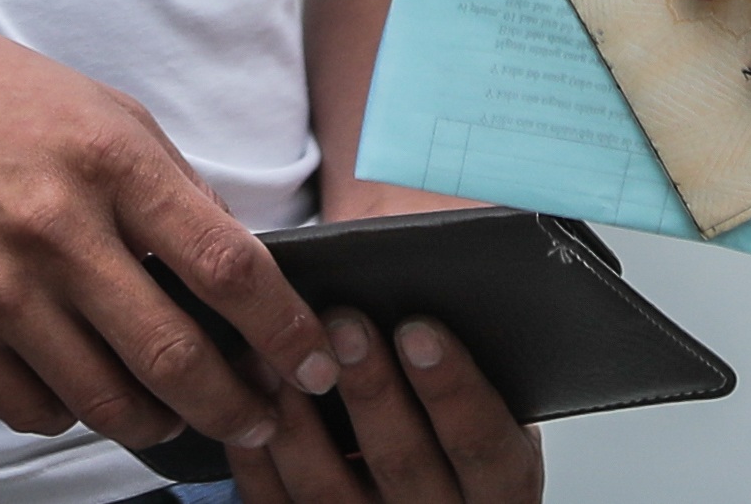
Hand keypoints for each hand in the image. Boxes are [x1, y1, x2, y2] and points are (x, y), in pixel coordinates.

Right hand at [0, 6, 338, 461]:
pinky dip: (71, 414)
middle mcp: (58, 231)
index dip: (283, 328)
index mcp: (110, 161)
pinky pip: (34, 410)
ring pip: (108, 402)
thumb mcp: (94, 106)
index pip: (227, 266)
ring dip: (159, 423)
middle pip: (176, 356)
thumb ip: (165, 181)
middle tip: (263, 421)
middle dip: (236, 406)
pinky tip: (83, 390)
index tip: (311, 358)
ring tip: (178, 416)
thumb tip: (230, 255)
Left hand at [228, 304, 541, 503]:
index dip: (453, 386)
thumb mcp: (484, 386)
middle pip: (403, 463)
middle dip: (371, 387)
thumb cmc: (447, 403)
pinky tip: (248, 396)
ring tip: (276, 352)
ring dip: (300, 418)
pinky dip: (256, 455)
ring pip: (328, 491)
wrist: (414, 472)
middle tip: (343, 321)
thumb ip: (461, 348)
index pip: (483, 444)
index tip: (418, 328)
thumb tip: (426, 269)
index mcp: (502, 485)